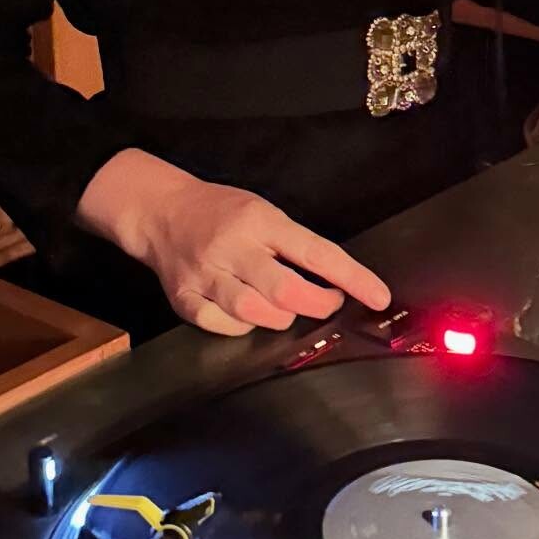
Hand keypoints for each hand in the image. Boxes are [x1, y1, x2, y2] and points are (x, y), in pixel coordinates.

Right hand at [77, 148, 390, 335]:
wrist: (160, 211)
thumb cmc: (220, 211)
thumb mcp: (262, 211)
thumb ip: (293, 244)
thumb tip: (333, 280)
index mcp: (259, 220)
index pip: (316, 253)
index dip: (352, 278)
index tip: (378, 296)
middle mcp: (233, 247)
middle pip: (286, 291)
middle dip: (318, 304)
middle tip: (329, 302)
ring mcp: (206, 275)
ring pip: (255, 314)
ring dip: (280, 317)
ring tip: (283, 305)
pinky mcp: (186, 300)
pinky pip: (226, 327)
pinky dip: (244, 326)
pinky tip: (245, 312)